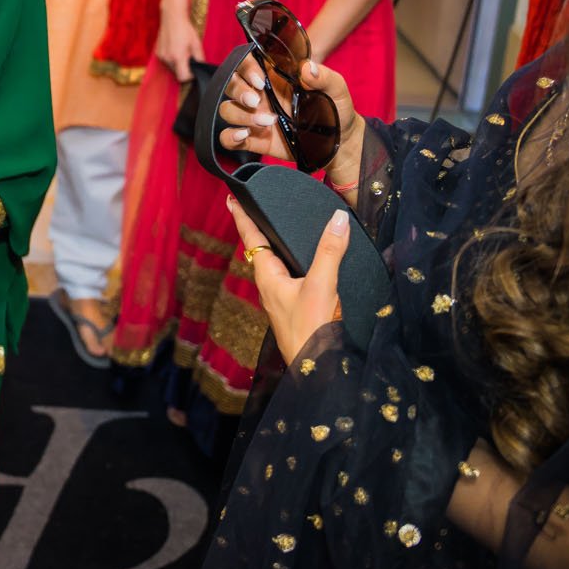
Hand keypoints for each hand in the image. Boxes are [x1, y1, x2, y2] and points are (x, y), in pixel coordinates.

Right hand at [155, 5, 205, 82]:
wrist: (172, 17)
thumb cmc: (185, 29)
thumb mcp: (197, 44)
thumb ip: (199, 59)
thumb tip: (200, 67)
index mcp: (178, 57)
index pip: (183, 78)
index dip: (190, 76)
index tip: (194, 70)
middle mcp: (167, 59)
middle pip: (177, 73)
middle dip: (184, 69)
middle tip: (189, 57)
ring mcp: (161, 56)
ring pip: (171, 67)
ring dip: (177, 64)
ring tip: (181, 51)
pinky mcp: (158, 53)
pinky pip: (166, 61)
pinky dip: (171, 58)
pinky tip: (175, 48)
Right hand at [216, 55, 363, 190]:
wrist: (340, 143)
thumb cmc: (337, 110)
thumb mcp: (337, 89)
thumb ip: (324, 77)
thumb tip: (307, 68)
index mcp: (275, 77)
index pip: (247, 63)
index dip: (245, 68)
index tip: (259, 80)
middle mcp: (260, 95)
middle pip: (231, 84)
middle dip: (239, 91)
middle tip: (256, 100)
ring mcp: (255, 117)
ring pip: (227, 109)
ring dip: (240, 115)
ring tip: (266, 122)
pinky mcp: (255, 140)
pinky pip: (228, 137)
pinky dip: (230, 136)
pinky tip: (244, 136)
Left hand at [227, 196, 347, 363]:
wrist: (316, 369)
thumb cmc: (310, 330)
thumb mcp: (322, 285)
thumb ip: (329, 251)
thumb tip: (337, 219)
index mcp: (267, 277)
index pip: (251, 238)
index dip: (242, 217)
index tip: (231, 199)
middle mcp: (270, 285)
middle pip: (260, 249)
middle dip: (257, 228)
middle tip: (251, 207)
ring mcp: (281, 298)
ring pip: (274, 264)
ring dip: (273, 246)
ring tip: (274, 228)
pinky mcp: (295, 308)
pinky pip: (289, 277)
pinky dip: (290, 262)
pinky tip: (302, 264)